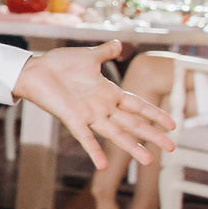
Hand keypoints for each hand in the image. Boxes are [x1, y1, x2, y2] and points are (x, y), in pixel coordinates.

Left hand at [13, 42, 179, 168]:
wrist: (34, 69)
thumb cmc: (60, 64)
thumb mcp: (88, 56)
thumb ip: (105, 53)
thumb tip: (120, 44)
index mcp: (109, 93)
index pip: (138, 106)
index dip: (155, 114)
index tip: (173, 124)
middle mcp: (102, 107)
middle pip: (133, 123)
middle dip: (152, 135)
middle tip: (172, 147)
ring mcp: (89, 115)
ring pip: (116, 134)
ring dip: (132, 147)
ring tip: (149, 161)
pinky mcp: (73, 119)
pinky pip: (85, 138)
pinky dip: (94, 151)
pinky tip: (103, 165)